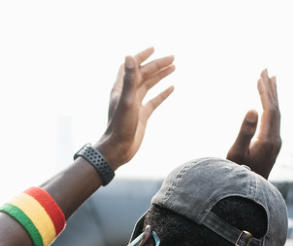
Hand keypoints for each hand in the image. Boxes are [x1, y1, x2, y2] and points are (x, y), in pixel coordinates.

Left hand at [94, 49, 175, 168]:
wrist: (119, 149)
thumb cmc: (120, 126)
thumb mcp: (127, 100)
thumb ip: (129, 79)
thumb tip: (129, 56)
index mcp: (121, 88)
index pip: (132, 66)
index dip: (142, 56)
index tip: (154, 49)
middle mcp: (128, 94)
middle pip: (144, 74)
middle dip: (157, 65)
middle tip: (173, 58)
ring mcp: (136, 104)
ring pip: (150, 85)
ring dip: (160, 75)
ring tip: (174, 67)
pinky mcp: (142, 115)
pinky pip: (154, 101)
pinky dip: (162, 93)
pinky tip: (172, 87)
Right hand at [225, 70, 280, 178]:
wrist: (247, 196)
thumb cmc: (237, 174)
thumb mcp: (237, 152)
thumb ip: (245, 130)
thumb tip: (253, 108)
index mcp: (269, 139)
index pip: (269, 109)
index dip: (265, 91)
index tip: (260, 74)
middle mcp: (275, 140)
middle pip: (276, 108)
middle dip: (270, 88)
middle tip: (266, 69)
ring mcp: (275, 144)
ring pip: (276, 114)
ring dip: (272, 96)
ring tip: (270, 80)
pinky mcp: (271, 147)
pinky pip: (274, 120)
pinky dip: (270, 107)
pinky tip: (267, 105)